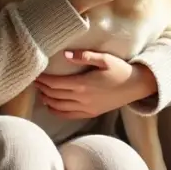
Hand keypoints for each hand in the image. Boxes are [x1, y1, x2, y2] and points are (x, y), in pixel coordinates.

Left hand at [34, 50, 158, 119]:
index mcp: (83, 84)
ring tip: (40, 91)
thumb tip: (65, 54)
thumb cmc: (120, 69)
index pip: (55, 83)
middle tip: (34, 81)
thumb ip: (84, 56)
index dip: (43, 80)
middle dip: (42, 88)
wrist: (136, 86)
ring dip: (47, 99)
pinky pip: (69, 115)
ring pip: (59, 106)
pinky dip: (56, 111)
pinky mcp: (90, 113)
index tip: (35, 74)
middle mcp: (82, 98)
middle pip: (54, 95)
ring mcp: (86, 108)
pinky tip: (50, 105)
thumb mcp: (105, 59)